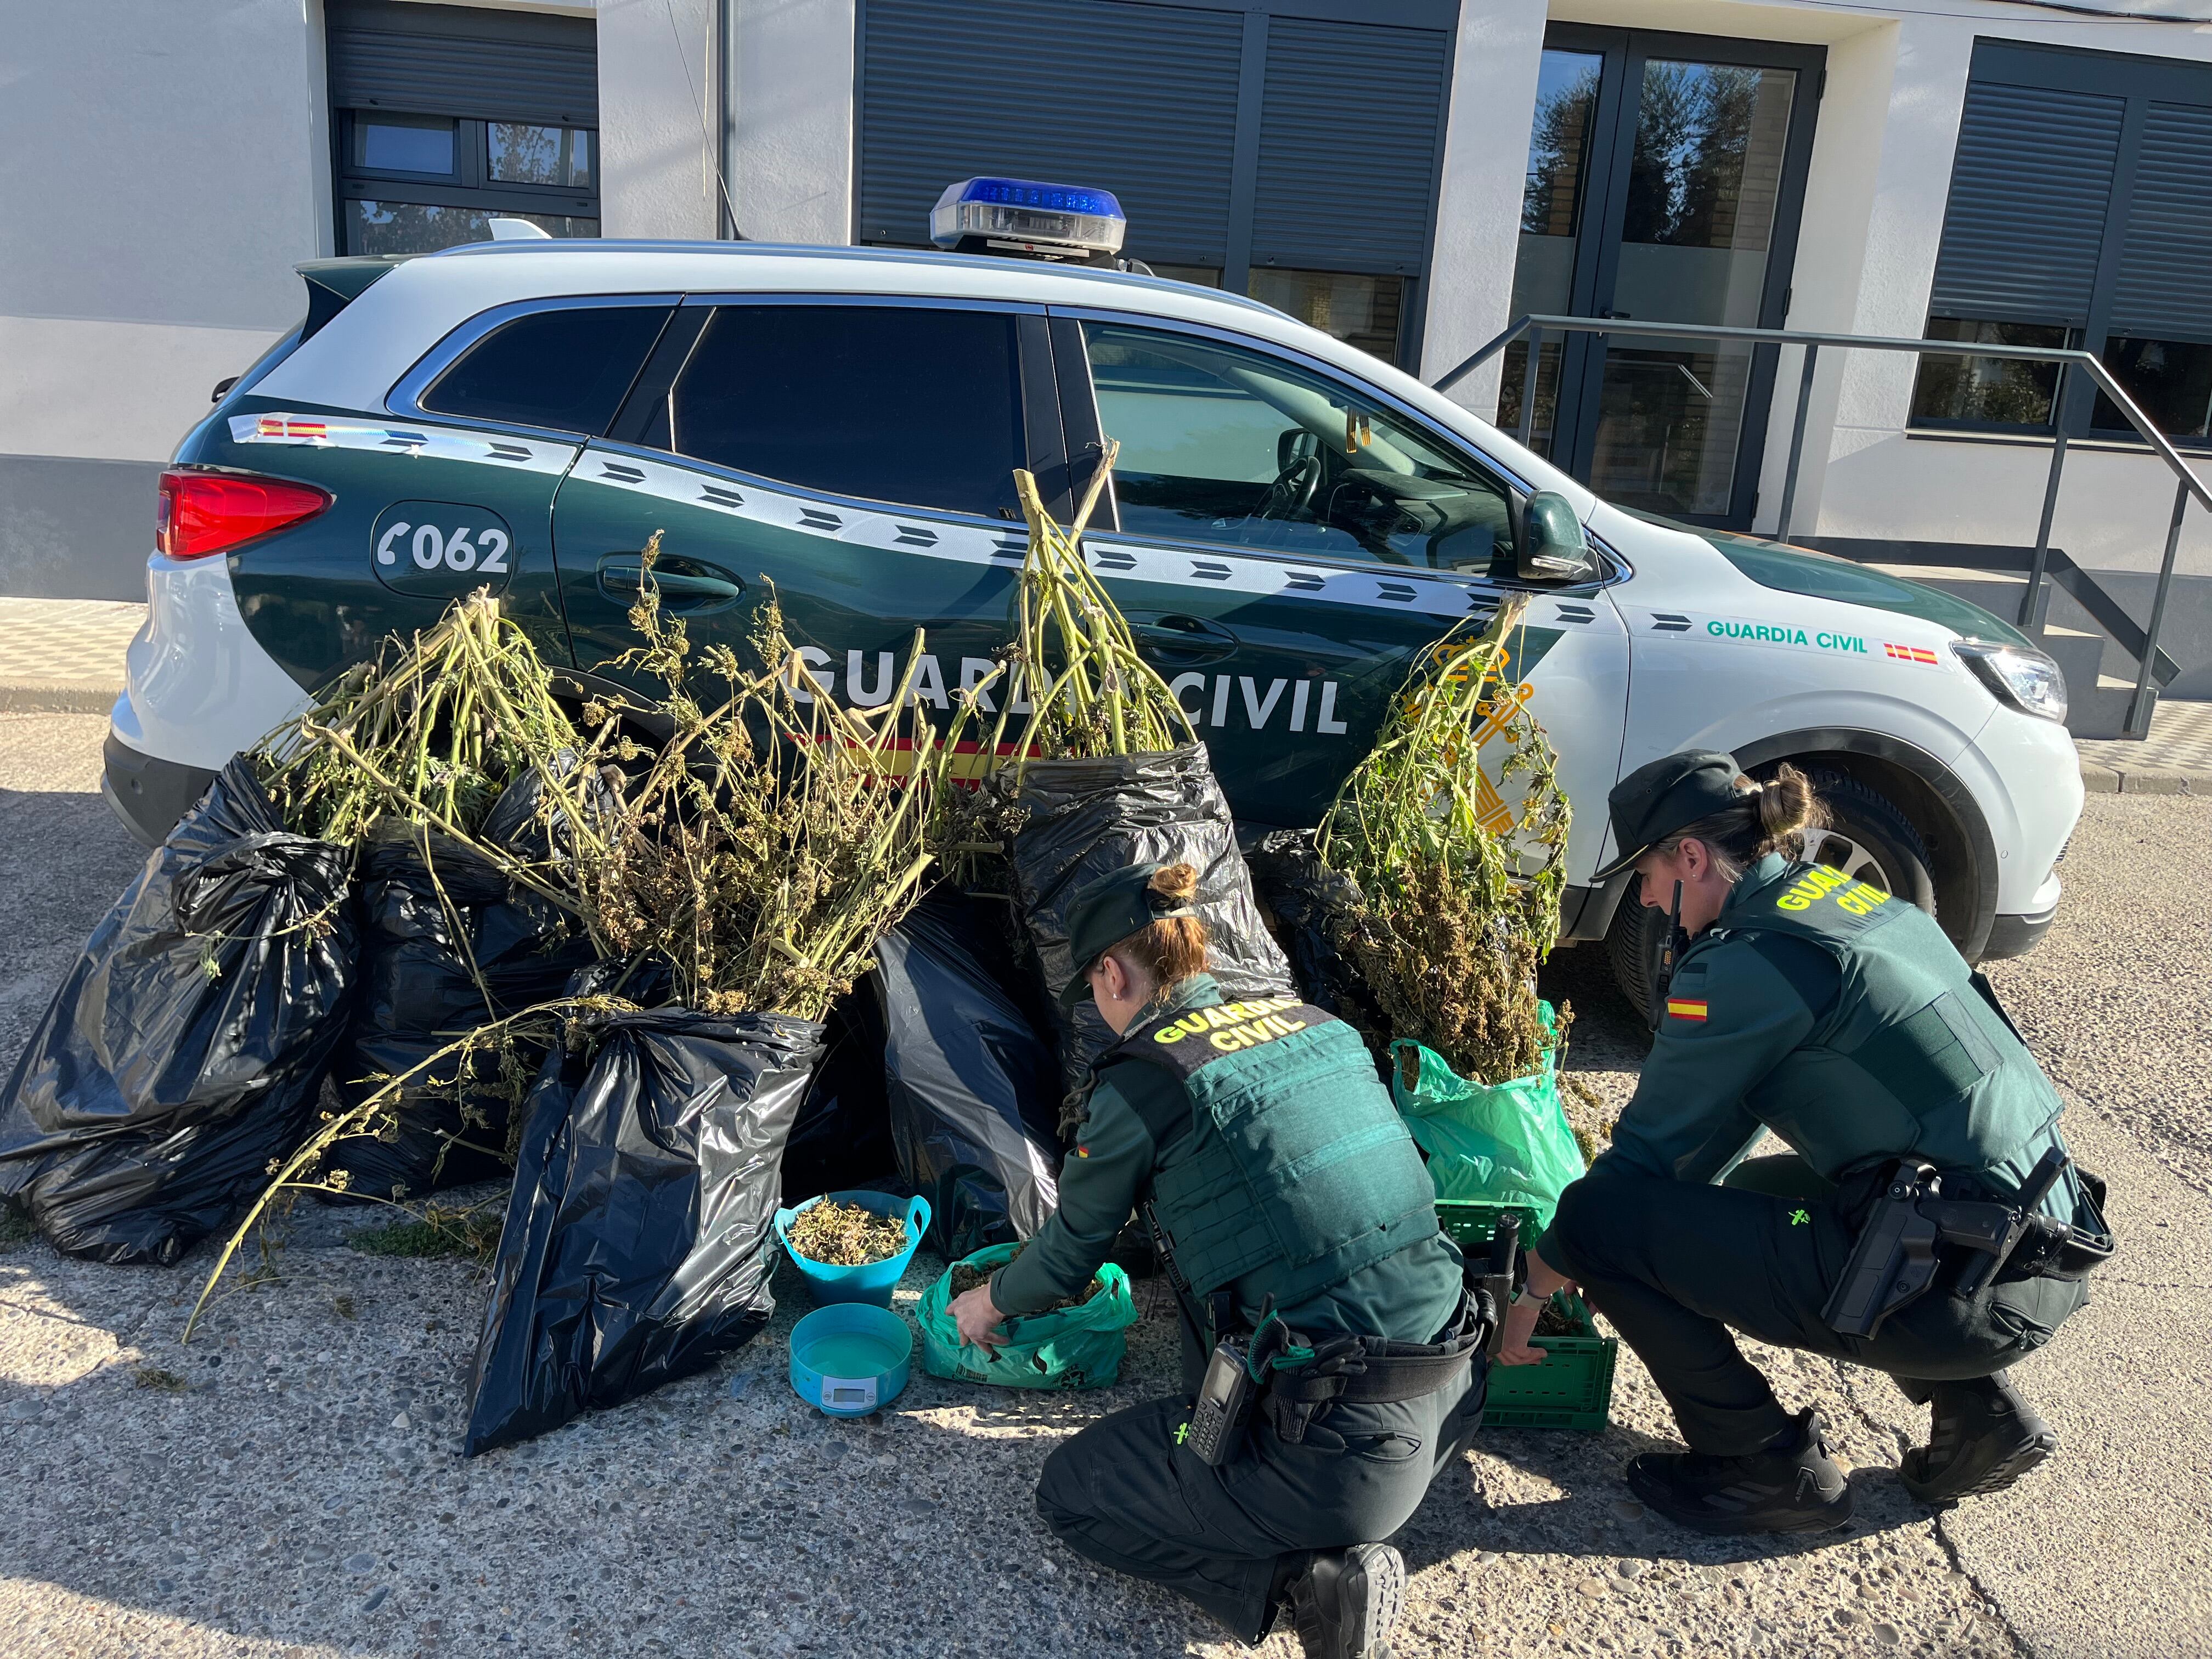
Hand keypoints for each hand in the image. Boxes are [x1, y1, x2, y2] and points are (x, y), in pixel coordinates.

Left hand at [949, 1282, 1007, 1350]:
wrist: (991, 1300)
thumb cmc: (986, 1293)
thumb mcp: (975, 1293)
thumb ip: (974, 1301)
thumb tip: (983, 1302)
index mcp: (960, 1305)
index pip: (951, 1310)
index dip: (951, 1313)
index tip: (950, 1315)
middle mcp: (961, 1318)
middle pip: (961, 1330)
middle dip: (963, 1337)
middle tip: (964, 1342)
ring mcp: (969, 1328)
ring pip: (975, 1339)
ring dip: (983, 1345)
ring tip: (987, 1350)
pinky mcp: (979, 1335)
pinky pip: (990, 1339)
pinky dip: (998, 1340)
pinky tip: (1005, 1341)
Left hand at [1493, 1245, 1577, 1366]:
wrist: (1523, 1296)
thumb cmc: (1516, 1299)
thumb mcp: (1506, 1314)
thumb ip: (1506, 1325)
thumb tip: (1513, 1329)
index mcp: (1491, 1331)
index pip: (1495, 1350)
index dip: (1505, 1357)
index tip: (1515, 1358)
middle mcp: (1494, 1339)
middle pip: (1506, 1358)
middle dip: (1520, 1361)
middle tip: (1532, 1360)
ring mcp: (1503, 1344)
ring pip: (1516, 1359)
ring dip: (1529, 1360)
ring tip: (1539, 1357)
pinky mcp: (1515, 1346)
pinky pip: (1526, 1356)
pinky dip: (1535, 1355)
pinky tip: (1543, 1352)